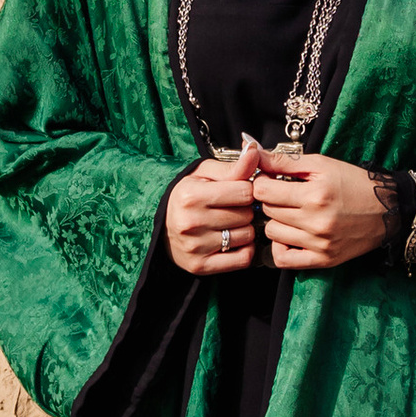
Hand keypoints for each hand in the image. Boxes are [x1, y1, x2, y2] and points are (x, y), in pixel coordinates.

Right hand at [166, 148, 261, 275]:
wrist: (161, 225)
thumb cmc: (187, 195)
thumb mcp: (205, 174)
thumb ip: (233, 166)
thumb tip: (255, 150)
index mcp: (191, 195)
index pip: (245, 191)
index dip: (246, 190)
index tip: (237, 191)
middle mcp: (191, 222)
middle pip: (247, 214)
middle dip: (244, 210)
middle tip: (230, 209)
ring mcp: (195, 247)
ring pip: (247, 236)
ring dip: (244, 230)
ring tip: (229, 224)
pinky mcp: (200, 266)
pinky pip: (243, 259)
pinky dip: (244, 250)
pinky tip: (232, 242)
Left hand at [251, 150, 389, 272]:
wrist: (389, 209)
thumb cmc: (354, 183)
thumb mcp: (321, 164)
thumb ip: (284, 161)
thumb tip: (253, 153)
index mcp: (316, 194)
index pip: (264, 190)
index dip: (263, 182)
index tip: (271, 181)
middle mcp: (316, 221)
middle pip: (267, 211)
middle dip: (271, 200)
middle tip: (284, 195)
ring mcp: (319, 243)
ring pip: (272, 233)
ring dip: (277, 222)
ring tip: (291, 213)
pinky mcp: (324, 259)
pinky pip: (284, 260)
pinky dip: (281, 247)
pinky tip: (291, 235)